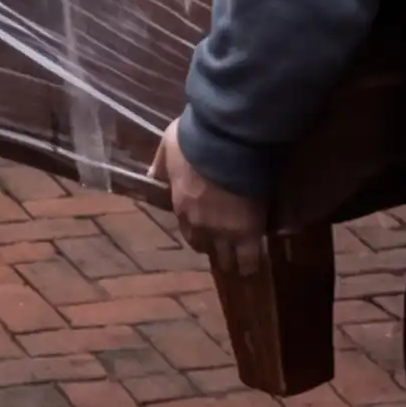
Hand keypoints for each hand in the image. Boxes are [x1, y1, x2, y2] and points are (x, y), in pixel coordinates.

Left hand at [157, 122, 267, 254]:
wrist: (225, 140)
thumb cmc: (195, 139)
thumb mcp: (168, 147)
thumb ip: (160, 164)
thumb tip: (151, 174)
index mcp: (181, 205)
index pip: (186, 229)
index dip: (197, 232)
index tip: (205, 231)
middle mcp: (199, 223)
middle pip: (204, 247)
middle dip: (213, 248)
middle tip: (224, 246)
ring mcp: (223, 230)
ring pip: (226, 257)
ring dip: (232, 260)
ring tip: (241, 264)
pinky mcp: (247, 231)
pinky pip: (249, 257)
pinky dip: (251, 263)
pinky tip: (255, 267)